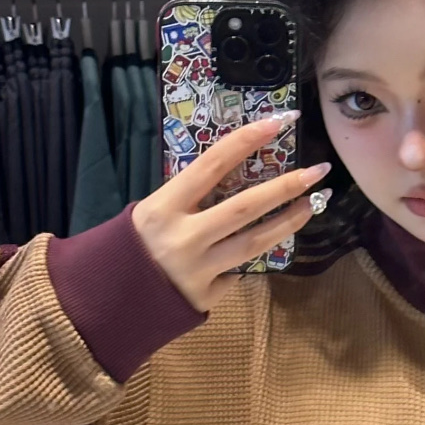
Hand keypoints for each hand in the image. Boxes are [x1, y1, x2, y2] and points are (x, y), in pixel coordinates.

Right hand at [131, 113, 331, 312]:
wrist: (107, 301)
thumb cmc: (128, 248)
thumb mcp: (149, 213)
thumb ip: (187, 199)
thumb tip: (229, 175)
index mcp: (162, 208)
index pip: (212, 165)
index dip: (246, 141)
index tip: (278, 123)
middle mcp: (183, 238)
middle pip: (244, 208)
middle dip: (284, 187)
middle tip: (317, 172)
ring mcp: (198, 270)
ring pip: (254, 243)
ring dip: (287, 222)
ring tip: (311, 205)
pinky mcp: (206, 297)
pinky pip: (237, 272)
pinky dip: (249, 259)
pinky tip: (264, 247)